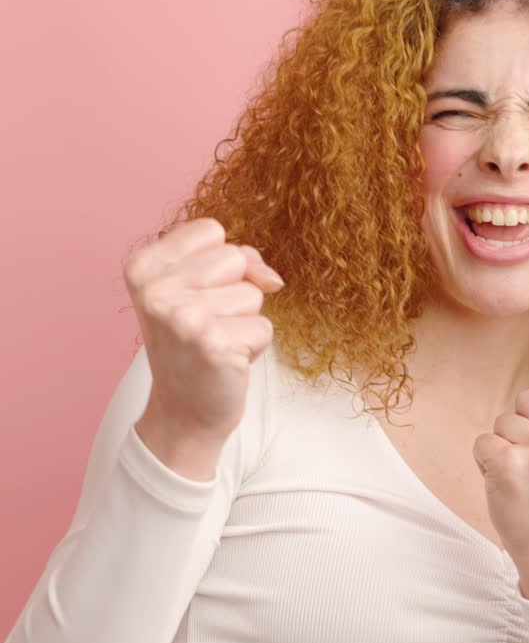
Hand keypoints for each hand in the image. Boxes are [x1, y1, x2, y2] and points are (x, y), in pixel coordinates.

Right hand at [124, 217, 283, 444]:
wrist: (182, 412)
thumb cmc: (193, 343)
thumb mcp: (199, 289)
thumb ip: (236, 261)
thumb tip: (271, 278)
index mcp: (143, 267)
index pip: (211, 230)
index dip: (219, 264)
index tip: (196, 296)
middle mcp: (155, 290)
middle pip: (235, 257)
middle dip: (234, 290)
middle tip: (208, 324)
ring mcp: (183, 317)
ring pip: (254, 293)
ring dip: (245, 320)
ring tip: (216, 342)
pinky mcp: (213, 345)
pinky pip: (264, 327)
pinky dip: (254, 347)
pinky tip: (226, 361)